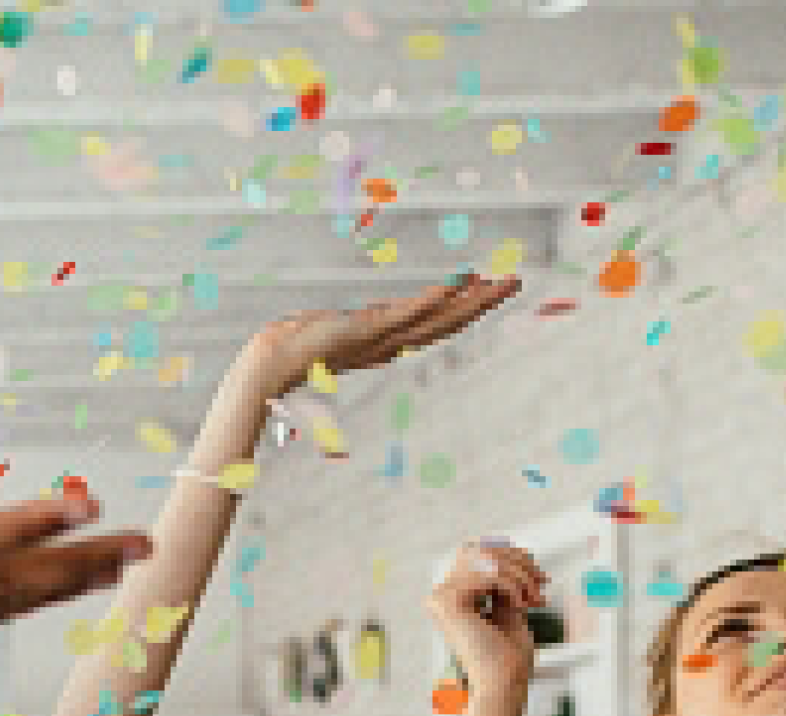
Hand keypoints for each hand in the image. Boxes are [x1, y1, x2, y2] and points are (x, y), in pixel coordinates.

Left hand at [241, 274, 522, 399]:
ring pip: (437, 318)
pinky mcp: (367, 330)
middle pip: (447, 321)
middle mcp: (390, 342)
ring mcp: (381, 337)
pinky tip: (458, 284)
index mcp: (385, 343)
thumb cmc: (291, 350)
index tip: (487, 288)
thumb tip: (358, 337)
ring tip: (502, 282)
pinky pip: (408, 313)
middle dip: (483, 302)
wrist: (269, 363)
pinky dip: (433, 299)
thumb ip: (345, 332)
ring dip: (472, 300)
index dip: (464, 307)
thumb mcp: (328, 336)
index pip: (434, 323)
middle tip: (516, 282)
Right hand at [427, 539, 543, 696]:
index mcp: (453, 597)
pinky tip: (521, 603)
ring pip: (487, 558)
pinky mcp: (448, 602)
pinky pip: (488, 573)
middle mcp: (441, 595)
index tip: (539, 574)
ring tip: (534, 596)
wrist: (503, 683)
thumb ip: (506, 582)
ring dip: (520, 574)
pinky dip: (513, 584)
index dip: (511, 555)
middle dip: (518, 561)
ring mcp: (441, 597)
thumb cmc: (509, 656)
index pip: (477, 554)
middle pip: (480, 549)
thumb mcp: (510, 608)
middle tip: (541, 581)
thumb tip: (512, 554)